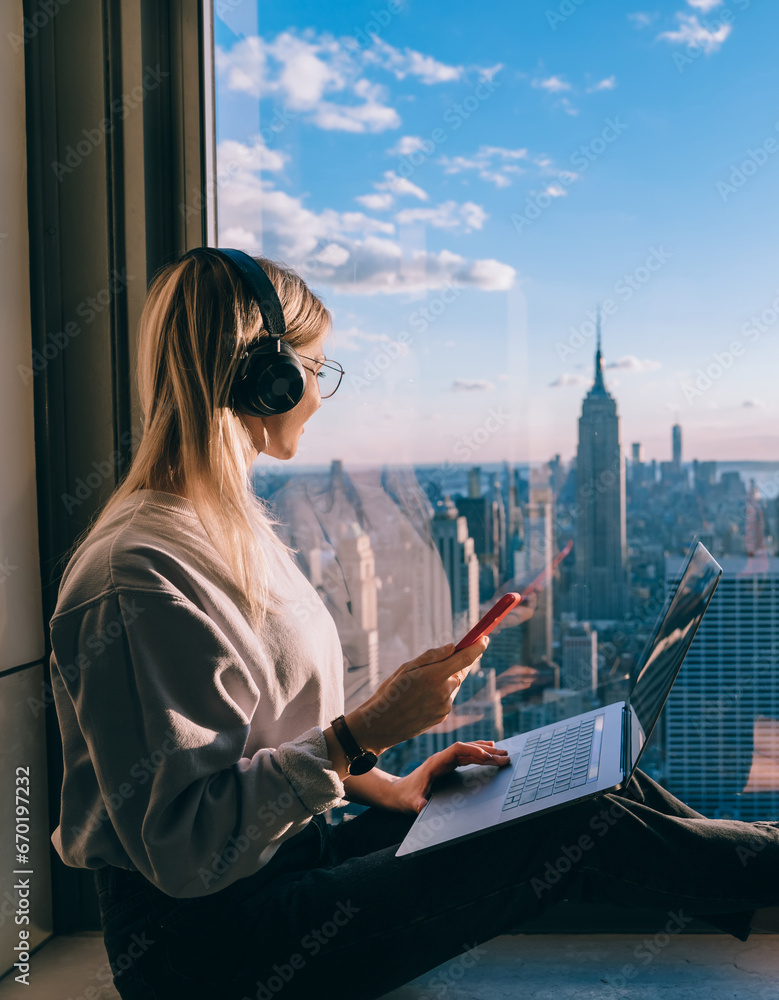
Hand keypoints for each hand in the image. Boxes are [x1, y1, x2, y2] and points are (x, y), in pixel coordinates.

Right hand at [349, 638, 489, 754]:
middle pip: (459, 672)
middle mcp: (444, 692)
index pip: (465, 658)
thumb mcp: (406, 668)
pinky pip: (446, 699)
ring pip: (452, 686)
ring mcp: (445, 706)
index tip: (484, 638)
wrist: (382, 725)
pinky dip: (439, 694)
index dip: (477, 647)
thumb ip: (431, 656)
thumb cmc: (390, 692)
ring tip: (420, 687)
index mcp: (435, 675)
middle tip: (439, 663)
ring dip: (444, 681)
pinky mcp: (443, 717)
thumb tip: (453, 647)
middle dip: (454, 665)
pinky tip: (421, 698)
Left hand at [383, 740, 510, 813]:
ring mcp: (444, 761)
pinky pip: (466, 756)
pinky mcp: (446, 765)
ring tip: (503, 754)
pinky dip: (478, 754)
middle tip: (506, 756)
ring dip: (485, 751)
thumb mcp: (410, 803)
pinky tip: (488, 754)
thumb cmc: (404, 797)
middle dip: (487, 752)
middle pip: (467, 749)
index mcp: (436, 763)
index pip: (458, 750)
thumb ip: (416, 804)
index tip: (489, 755)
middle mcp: (442, 758)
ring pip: (468, 751)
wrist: (396, 792)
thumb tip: (422, 807)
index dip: (473, 750)